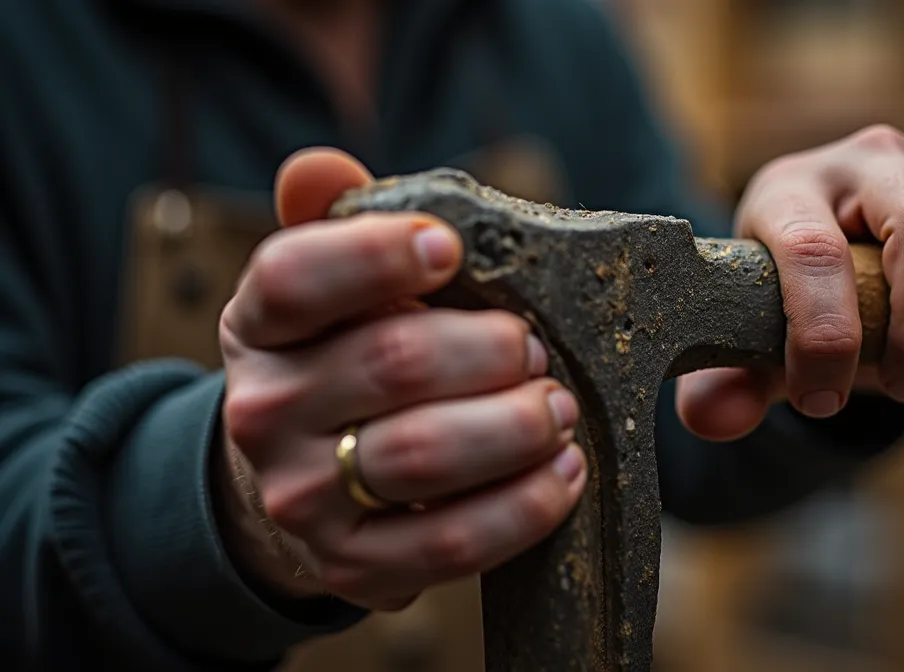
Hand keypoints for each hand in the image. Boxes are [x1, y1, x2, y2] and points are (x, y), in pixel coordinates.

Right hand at [215, 148, 586, 610]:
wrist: (302, 480)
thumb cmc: (343, 361)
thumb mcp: (327, 291)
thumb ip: (334, 225)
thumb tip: (320, 168)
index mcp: (257, 325)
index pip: (297, 277)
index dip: (379, 255)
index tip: (452, 248)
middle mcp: (263, 410)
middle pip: (393, 361)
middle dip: (492, 347)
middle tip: (538, 347)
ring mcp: (303, 496)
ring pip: (426, 454)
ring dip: (517, 425)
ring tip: (560, 407)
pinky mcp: (351, 566)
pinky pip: (451, 542)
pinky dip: (524, 505)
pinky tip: (564, 472)